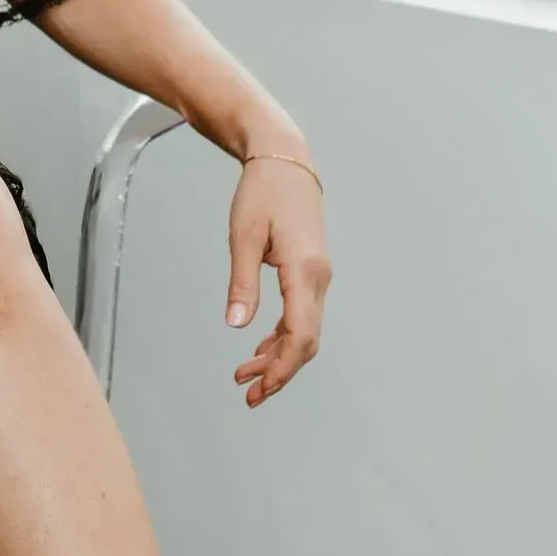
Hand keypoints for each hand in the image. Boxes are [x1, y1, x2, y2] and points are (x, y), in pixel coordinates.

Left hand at [225, 158, 330, 405]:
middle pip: (306, 340)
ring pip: (304, 330)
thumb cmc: (263, 192)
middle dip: (280, 371)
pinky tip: (260, 348)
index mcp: (304, 270)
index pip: (301, 334)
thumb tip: (237, 325)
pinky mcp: (310, 272)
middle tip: (249, 395)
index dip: (282, 367)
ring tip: (246, 377)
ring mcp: (318, 276)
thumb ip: (242, 283)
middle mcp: (319, 278)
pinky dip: (282, 336)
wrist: (285, 161)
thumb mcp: (243, 235)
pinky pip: (301, 314)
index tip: (259, 388)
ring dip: (278, 356)